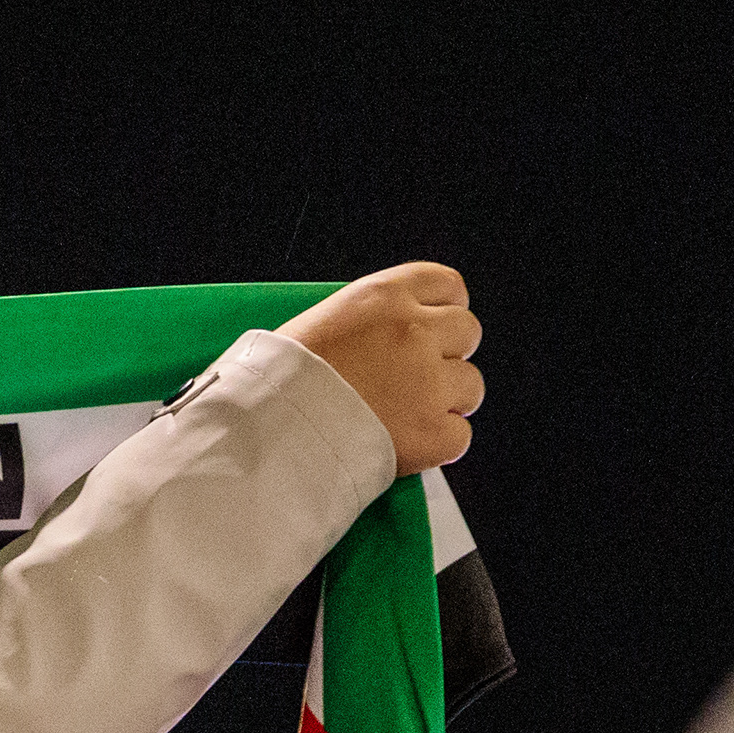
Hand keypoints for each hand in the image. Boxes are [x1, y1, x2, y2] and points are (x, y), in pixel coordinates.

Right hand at [279, 263, 483, 474]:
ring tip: (405, 418)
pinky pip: (459, 436)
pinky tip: (404, 446)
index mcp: (383, 297)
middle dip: (448, 355)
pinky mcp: (433, 434)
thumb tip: (378, 340)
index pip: (447, 286)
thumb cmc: (271, 386)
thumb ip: (361, 325)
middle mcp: (413, 333)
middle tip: (415, 380)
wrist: (262, 439)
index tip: (434, 328)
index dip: (444, 309)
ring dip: (445, 401)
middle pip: (467, 332)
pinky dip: (436, 445)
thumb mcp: (311, 326)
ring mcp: (429, 384)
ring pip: (470, 386)